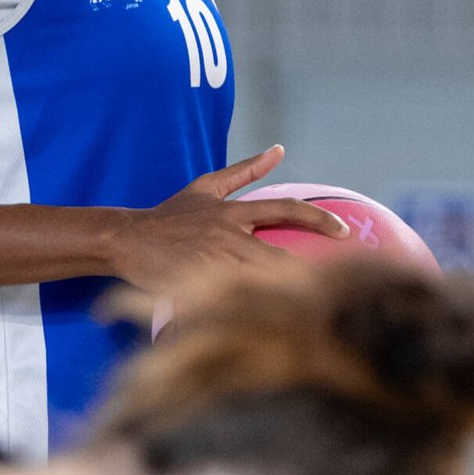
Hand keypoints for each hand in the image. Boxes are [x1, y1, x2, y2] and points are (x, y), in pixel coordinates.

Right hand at [108, 145, 348, 294]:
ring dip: (286, 295)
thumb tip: (279, 150)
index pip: (287, 210)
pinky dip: (252, 311)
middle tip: (337, 285)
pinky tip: (272, 324)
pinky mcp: (198, 284)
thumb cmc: (168, 217)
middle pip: (281, 256)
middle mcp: (229, 235)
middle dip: (310, 272)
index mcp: (233, 212)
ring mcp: (214, 261)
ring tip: (314, 309)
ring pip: (261, 281)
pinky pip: (231, 301)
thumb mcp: (205, 188)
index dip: (319, 220)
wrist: (127, 238)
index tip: (346, 232)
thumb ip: (244, 171)